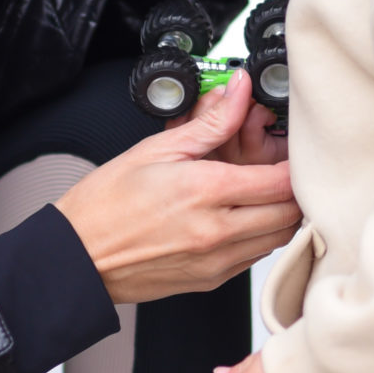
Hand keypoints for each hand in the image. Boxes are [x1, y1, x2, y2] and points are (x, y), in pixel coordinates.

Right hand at [56, 73, 299, 304]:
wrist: (77, 258)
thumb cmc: (106, 205)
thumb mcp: (157, 150)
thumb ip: (210, 123)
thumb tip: (238, 92)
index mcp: (206, 192)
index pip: (282, 181)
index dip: (296, 164)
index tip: (291, 152)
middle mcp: (217, 231)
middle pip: (291, 213)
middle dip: (295, 190)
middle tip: (281, 171)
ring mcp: (217, 261)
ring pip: (279, 238)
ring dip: (281, 215)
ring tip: (262, 194)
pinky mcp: (212, 280)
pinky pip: (255, 257)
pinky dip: (260, 237)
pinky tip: (241, 219)